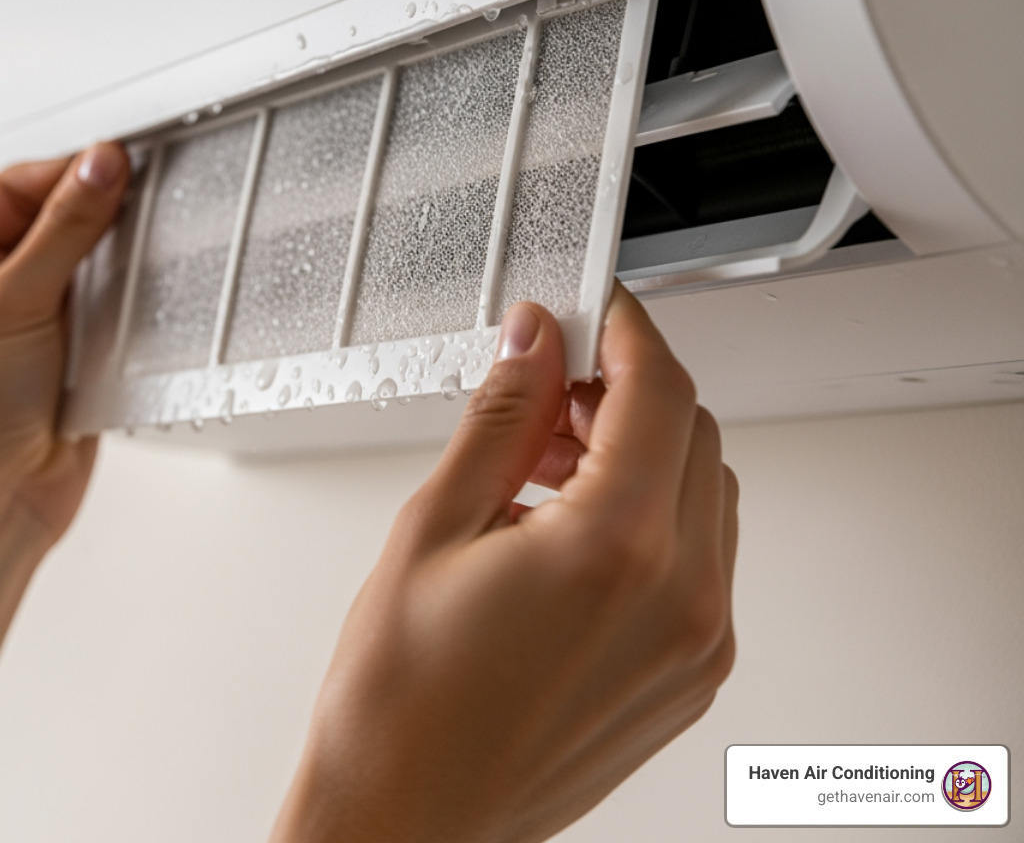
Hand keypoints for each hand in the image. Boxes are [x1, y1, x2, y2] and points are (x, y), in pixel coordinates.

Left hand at [0, 145, 130, 842]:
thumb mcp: (12, 301)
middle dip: (98, 215)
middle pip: (57, 225)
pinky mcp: (74, 364)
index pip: (14, 190)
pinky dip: (132, 310)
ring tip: (144, 253)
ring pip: (91, 270)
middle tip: (142, 200)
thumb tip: (97, 168)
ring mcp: (34, 328)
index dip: (66, 172)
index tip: (117, 164)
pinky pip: (113, 318)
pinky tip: (146, 303)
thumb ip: (63, 231)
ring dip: (118, 264)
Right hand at [272, 286, 737, 842]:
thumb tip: (534, 343)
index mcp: (614, 550)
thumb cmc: (399, 703)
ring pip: (704, 498)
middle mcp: (679, 601)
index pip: (659, 392)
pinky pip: (701, 564)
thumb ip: (502, 418)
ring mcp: (693, 648)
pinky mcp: (686, 680)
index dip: (627, 332)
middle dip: (629, 392)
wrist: (404, 816)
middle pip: (694, 437)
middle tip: (552, 387)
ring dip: (643, 455)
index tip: (594, 311)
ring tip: (547, 462)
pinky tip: (568, 527)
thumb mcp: (433, 527)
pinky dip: (652, 521)